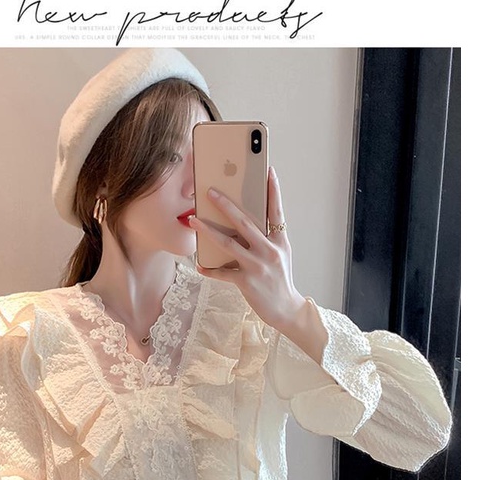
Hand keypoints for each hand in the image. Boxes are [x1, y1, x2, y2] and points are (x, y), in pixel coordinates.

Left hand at [190, 166, 306, 330]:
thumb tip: (243, 222)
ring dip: (208, 231)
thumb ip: (266, 239)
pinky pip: (223, 273)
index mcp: (279, 241)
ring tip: (193, 220)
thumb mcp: (279, 255)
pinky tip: (199, 265)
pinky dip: (210, 269)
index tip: (268, 170)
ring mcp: (257, 266)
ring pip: (228, 244)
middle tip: (210, 192)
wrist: (286, 309)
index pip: (276, 211)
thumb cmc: (279, 279)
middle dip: (226, 205)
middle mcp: (269, 251)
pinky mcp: (247, 282)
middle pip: (245, 222)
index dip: (273, 190)